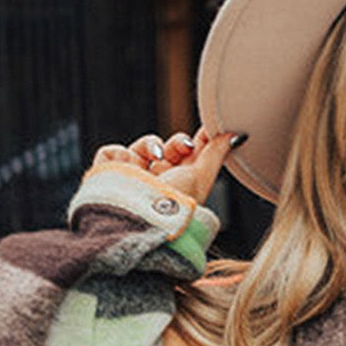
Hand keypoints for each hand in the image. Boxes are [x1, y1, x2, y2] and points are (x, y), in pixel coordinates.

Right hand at [90, 127, 244, 206]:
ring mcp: (133, 177)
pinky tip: (130, 163)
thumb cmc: (173, 205)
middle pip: (171, 149)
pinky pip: (114, 151)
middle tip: (186, 146)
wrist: (139, 216)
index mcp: (180, 188)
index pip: (191, 159)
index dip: (200, 142)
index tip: (210, 128)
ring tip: (157, 155)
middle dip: (179, 142)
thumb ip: (217, 154)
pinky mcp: (110, 174)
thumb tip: (236, 136)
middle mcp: (158, 183)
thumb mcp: (200, 177)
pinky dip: (121, 153)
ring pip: (145, 146)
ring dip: (152, 144)